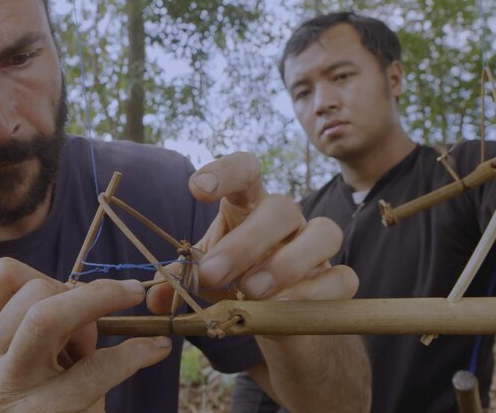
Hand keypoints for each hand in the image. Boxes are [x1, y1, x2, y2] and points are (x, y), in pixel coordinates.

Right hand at [0, 258, 171, 411]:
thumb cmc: (59, 396)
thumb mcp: (47, 352)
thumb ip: (61, 317)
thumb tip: (100, 289)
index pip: (5, 275)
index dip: (47, 272)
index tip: (73, 292)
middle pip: (32, 292)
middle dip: (82, 293)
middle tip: (109, 313)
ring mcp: (7, 388)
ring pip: (47, 317)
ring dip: (99, 307)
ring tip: (122, 332)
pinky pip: (94, 368)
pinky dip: (134, 352)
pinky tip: (157, 348)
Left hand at [148, 152, 356, 310]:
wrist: (279, 325)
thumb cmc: (235, 287)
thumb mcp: (204, 282)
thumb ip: (180, 284)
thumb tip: (154, 297)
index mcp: (249, 207)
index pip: (245, 170)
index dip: (224, 171)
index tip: (196, 188)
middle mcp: (287, 221)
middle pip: (282, 206)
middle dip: (246, 241)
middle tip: (212, 275)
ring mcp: (318, 248)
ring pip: (325, 232)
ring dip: (285, 263)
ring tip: (251, 293)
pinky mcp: (339, 281)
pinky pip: (342, 277)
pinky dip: (314, 293)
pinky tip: (284, 308)